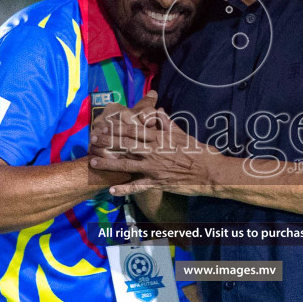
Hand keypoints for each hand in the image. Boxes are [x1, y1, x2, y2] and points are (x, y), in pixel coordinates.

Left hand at [89, 97, 216, 196]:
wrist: (210, 171)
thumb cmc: (198, 151)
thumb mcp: (183, 134)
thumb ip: (167, 123)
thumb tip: (158, 111)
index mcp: (159, 138)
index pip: (134, 130)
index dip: (117, 128)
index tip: (104, 125)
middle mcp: (153, 152)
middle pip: (125, 146)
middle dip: (107, 143)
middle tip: (92, 140)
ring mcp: (154, 169)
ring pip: (126, 165)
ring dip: (108, 164)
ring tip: (93, 162)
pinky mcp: (157, 183)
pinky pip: (138, 187)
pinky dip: (124, 189)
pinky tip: (111, 190)